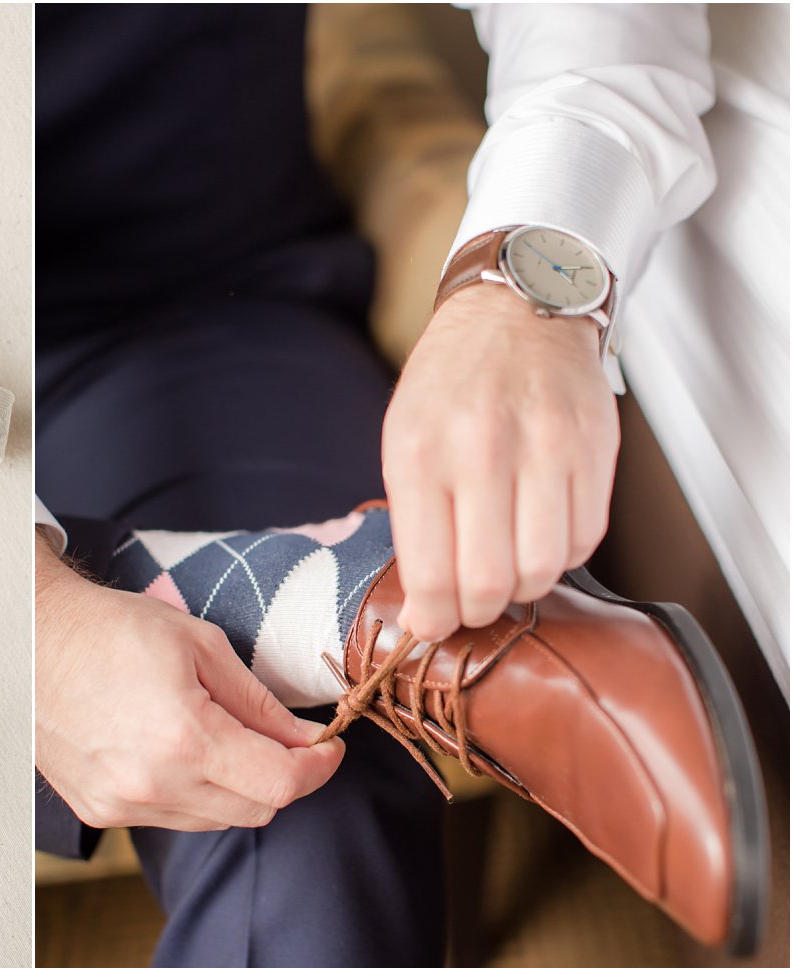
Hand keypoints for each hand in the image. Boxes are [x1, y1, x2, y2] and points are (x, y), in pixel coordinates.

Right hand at [35, 536, 344, 830]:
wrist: (28, 640)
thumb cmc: (110, 630)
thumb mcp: (200, 645)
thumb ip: (260, 703)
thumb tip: (306, 740)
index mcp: (183, 739)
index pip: (280, 785)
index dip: (318, 768)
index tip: (327, 747)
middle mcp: (151, 786)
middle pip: (255, 811)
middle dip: (280, 776)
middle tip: (282, 737)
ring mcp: (121, 805)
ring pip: (215, 820)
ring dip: (235, 787)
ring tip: (218, 735)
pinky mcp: (100, 811)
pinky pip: (172, 818)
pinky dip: (191, 793)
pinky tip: (175, 750)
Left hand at [383, 284, 619, 640]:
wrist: (516, 309)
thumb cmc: (450, 383)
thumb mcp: (404, 440)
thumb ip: (413, 524)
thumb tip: (426, 611)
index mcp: (421, 452)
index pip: (430, 572)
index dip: (432, 618)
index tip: (429, 626)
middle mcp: (483, 449)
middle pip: (491, 582)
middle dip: (477, 612)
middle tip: (469, 605)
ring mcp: (546, 447)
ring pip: (544, 568)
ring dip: (523, 587)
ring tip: (504, 567)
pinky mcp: (595, 449)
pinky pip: (586, 539)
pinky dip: (562, 554)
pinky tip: (538, 533)